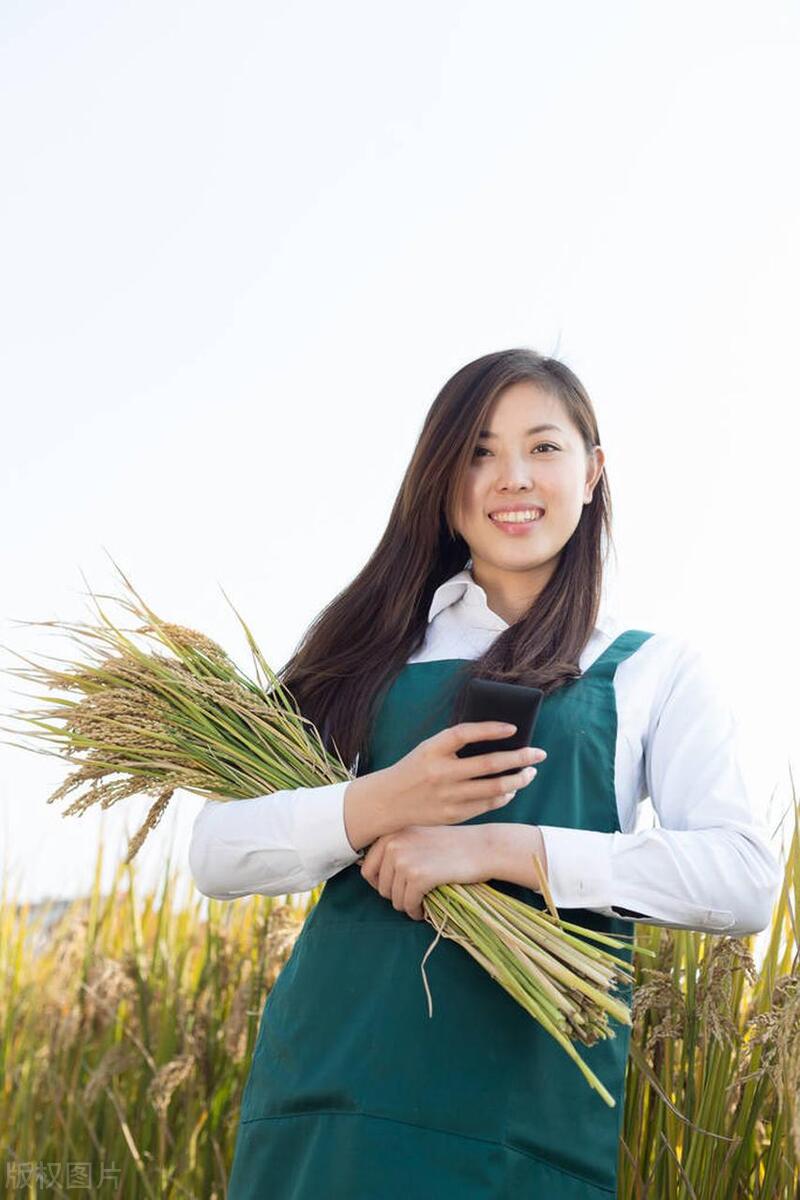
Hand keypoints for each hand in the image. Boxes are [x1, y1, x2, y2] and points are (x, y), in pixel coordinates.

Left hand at [358, 824, 497, 920]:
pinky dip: (415, 911)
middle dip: (396, 896)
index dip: (381, 884)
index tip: (398, 887)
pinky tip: (424, 909)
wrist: (482, 848)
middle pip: (380, 886)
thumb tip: (365, 870)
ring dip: (407, 905)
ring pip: (393, 898)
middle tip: (413, 896)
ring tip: (421, 901)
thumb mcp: (416, 836)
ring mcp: (405, 859)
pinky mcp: (419, 876)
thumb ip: (393, 848)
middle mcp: (393, 844)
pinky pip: (408, 904)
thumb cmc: (450, 845)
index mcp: (390, 833)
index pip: (367, 869)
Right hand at [384, 721, 546, 829]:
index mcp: (432, 749)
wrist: (388, 801)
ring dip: (518, 779)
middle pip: (489, 764)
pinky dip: (504, 796)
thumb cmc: (415, 768)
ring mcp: (447, 796)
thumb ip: (456, 744)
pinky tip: (512, 789)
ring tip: (530, 772)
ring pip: (494, 788)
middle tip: (539, 753)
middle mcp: (440, 773)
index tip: (513, 728)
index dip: (490, 729)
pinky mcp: (452, 815)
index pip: (464, 733)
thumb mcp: (428, 749)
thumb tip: (499, 740)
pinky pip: (487, 805)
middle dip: (520, 758)